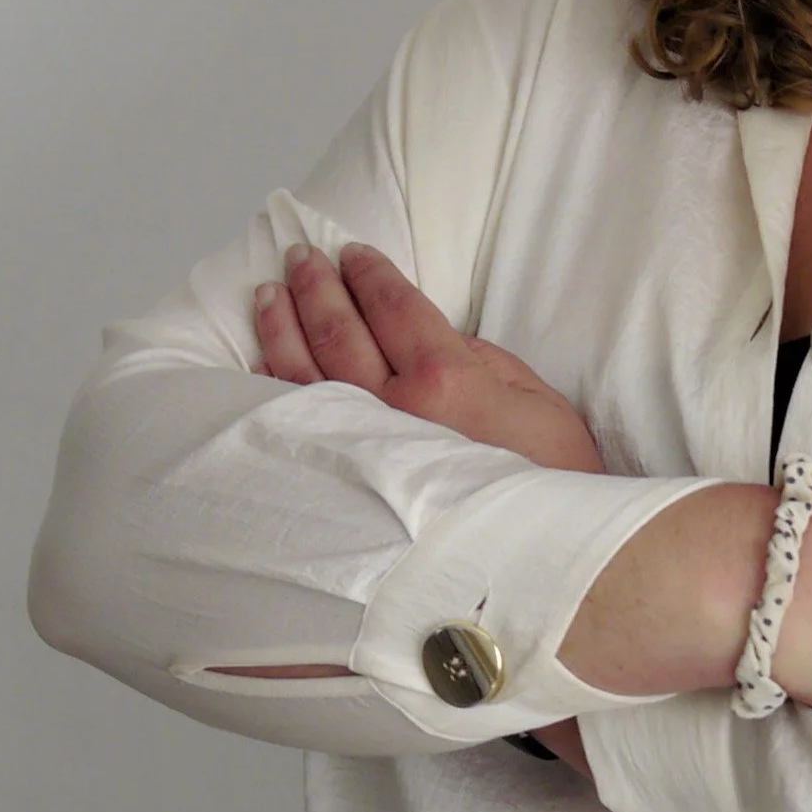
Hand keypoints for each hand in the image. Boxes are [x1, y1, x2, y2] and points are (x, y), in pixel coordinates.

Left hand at [253, 240, 603, 474]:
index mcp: (443, 379)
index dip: (370, 273)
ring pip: (304, 373)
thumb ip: (479, 357)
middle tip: (302, 255)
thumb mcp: (534, 400)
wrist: (536, 560)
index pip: (393, 307)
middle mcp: (391, 410)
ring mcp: (360, 451)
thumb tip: (430, 336)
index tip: (353, 252)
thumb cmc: (548, 480)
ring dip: (283, 325)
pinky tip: (263, 362)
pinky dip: (274, 387)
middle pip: (340, 331)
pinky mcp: (344, 485)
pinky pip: (295, 426)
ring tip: (269, 292)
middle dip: (318, 285)